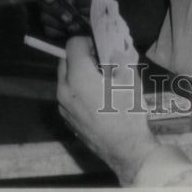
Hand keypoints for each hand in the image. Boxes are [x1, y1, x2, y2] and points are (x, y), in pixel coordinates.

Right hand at [33, 0, 90, 41]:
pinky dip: (60, 32)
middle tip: (69, 18)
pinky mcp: (50, 26)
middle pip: (41, 3)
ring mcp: (48, 12)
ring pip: (44, 18)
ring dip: (59, 23)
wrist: (99, 16)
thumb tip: (68, 0)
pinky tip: (70, 30)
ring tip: (74, 24)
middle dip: (56, 11)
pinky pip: (49, 30)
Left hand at [56, 36, 158, 185]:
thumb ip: (118, 57)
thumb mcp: (129, 78)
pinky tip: (96, 98)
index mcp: (78, 76)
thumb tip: (113, 48)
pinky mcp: (66, 118)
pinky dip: (77, 89)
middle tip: (101, 63)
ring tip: (99, 81)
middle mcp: (64, 89)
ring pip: (65, 78)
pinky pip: (68, 95)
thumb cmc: (128, 111)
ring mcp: (63, 106)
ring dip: (78, 73)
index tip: (101, 48)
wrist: (125, 149)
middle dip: (81, 56)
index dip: (88, 41)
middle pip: (65, 60)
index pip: (73, 44)